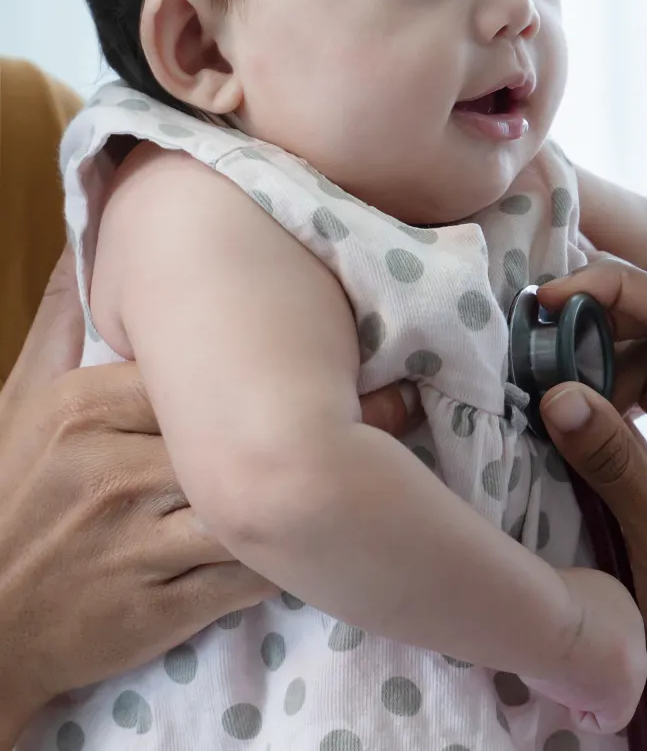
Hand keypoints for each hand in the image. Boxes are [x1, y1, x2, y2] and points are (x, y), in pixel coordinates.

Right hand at [0, 247, 421, 736]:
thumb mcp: (22, 407)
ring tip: (392, 462)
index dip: (283, 361)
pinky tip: (340, 534)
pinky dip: (300, 556)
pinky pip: (253, 576)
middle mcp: (111, 472)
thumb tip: (93, 243)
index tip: (349, 345)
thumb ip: (65, 325)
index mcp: (85, 411)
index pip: (206, 368)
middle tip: (402, 399)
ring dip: (331, 488)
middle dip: (329, 418)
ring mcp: (137, 546)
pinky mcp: (161, 609)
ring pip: (261, 504)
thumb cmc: (14, 503)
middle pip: (246, 433)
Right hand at [536, 258, 646, 750]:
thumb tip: (558, 386)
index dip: (627, 296)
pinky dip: (598, 425)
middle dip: (605, 330)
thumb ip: (615, 460)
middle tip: (529, 324)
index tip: (556, 288)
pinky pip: (638, 441)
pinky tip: (550, 418)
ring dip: (596, 376)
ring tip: (530, 362)